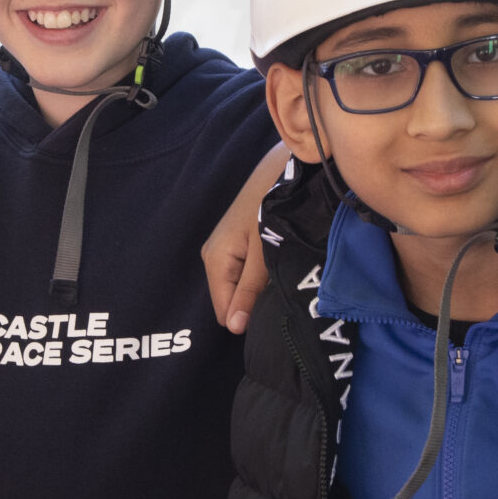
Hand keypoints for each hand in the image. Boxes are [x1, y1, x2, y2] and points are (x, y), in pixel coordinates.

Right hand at [204, 144, 289, 333]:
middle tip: (284, 292)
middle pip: (231, 301)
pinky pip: (245, 274)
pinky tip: (279, 266)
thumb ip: (248, 292)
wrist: (280, 170)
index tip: (276, 312)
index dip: (249, 318)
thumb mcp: (263, 255)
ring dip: (261, 289)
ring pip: (240, 288)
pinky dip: (262, 276)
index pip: (224, 313)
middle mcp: (213, 258)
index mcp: (215, 262)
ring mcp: (224, 251)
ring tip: (284, 277)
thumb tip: (234, 329)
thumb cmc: (271, 208)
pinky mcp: (236, 244)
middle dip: (255, 304)